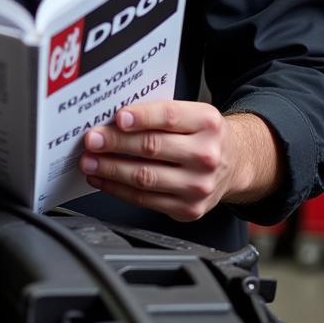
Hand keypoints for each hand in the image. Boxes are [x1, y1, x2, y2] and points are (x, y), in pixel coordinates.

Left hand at [79, 101, 280, 221]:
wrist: (234, 163)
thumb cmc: (201, 134)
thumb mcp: (190, 113)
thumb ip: (156, 112)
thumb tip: (112, 118)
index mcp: (206, 122)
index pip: (169, 116)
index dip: (141, 117)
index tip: (117, 118)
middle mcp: (206, 154)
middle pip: (152, 147)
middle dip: (115, 143)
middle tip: (91, 140)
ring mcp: (199, 186)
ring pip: (145, 177)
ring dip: (110, 169)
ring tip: (88, 161)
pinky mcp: (189, 209)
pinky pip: (145, 200)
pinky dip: (118, 189)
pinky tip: (102, 179)